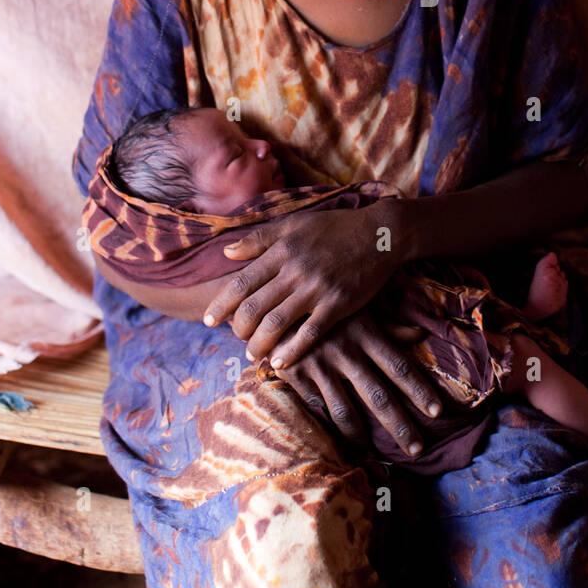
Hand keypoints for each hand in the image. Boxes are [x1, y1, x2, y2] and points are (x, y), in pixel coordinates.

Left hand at [202, 200, 402, 364]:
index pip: (242, 282)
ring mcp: (316, 289)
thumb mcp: (294, 224)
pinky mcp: (338, 304)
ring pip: (277, 324)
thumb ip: (259, 239)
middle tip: (235, 338)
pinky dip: (292, 351)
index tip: (208, 320)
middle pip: (255, 307)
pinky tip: (280, 363)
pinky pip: (310, 334)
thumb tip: (227, 253)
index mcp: (281, 251)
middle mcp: (295, 271)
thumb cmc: (334, 228)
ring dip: (259, 344)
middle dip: (239, 329)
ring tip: (253, 354)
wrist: (379, 234)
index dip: (221, 304)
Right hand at [270, 310, 440, 456]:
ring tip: (375, 455)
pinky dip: (326, 425)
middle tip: (418, 449)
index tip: (437, 411)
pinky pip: (316, 407)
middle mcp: (346, 351)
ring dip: (362, 438)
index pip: (399, 367)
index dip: (419, 390)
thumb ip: (389, 325)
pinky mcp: (296, 374)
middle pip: (378, 396)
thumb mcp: (360, 308)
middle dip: (400, 425)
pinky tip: (336, 441)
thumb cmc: (326, 302)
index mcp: (365, 333)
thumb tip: (420, 335)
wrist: (276, 297)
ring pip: (345, 411)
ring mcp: (320, 365)